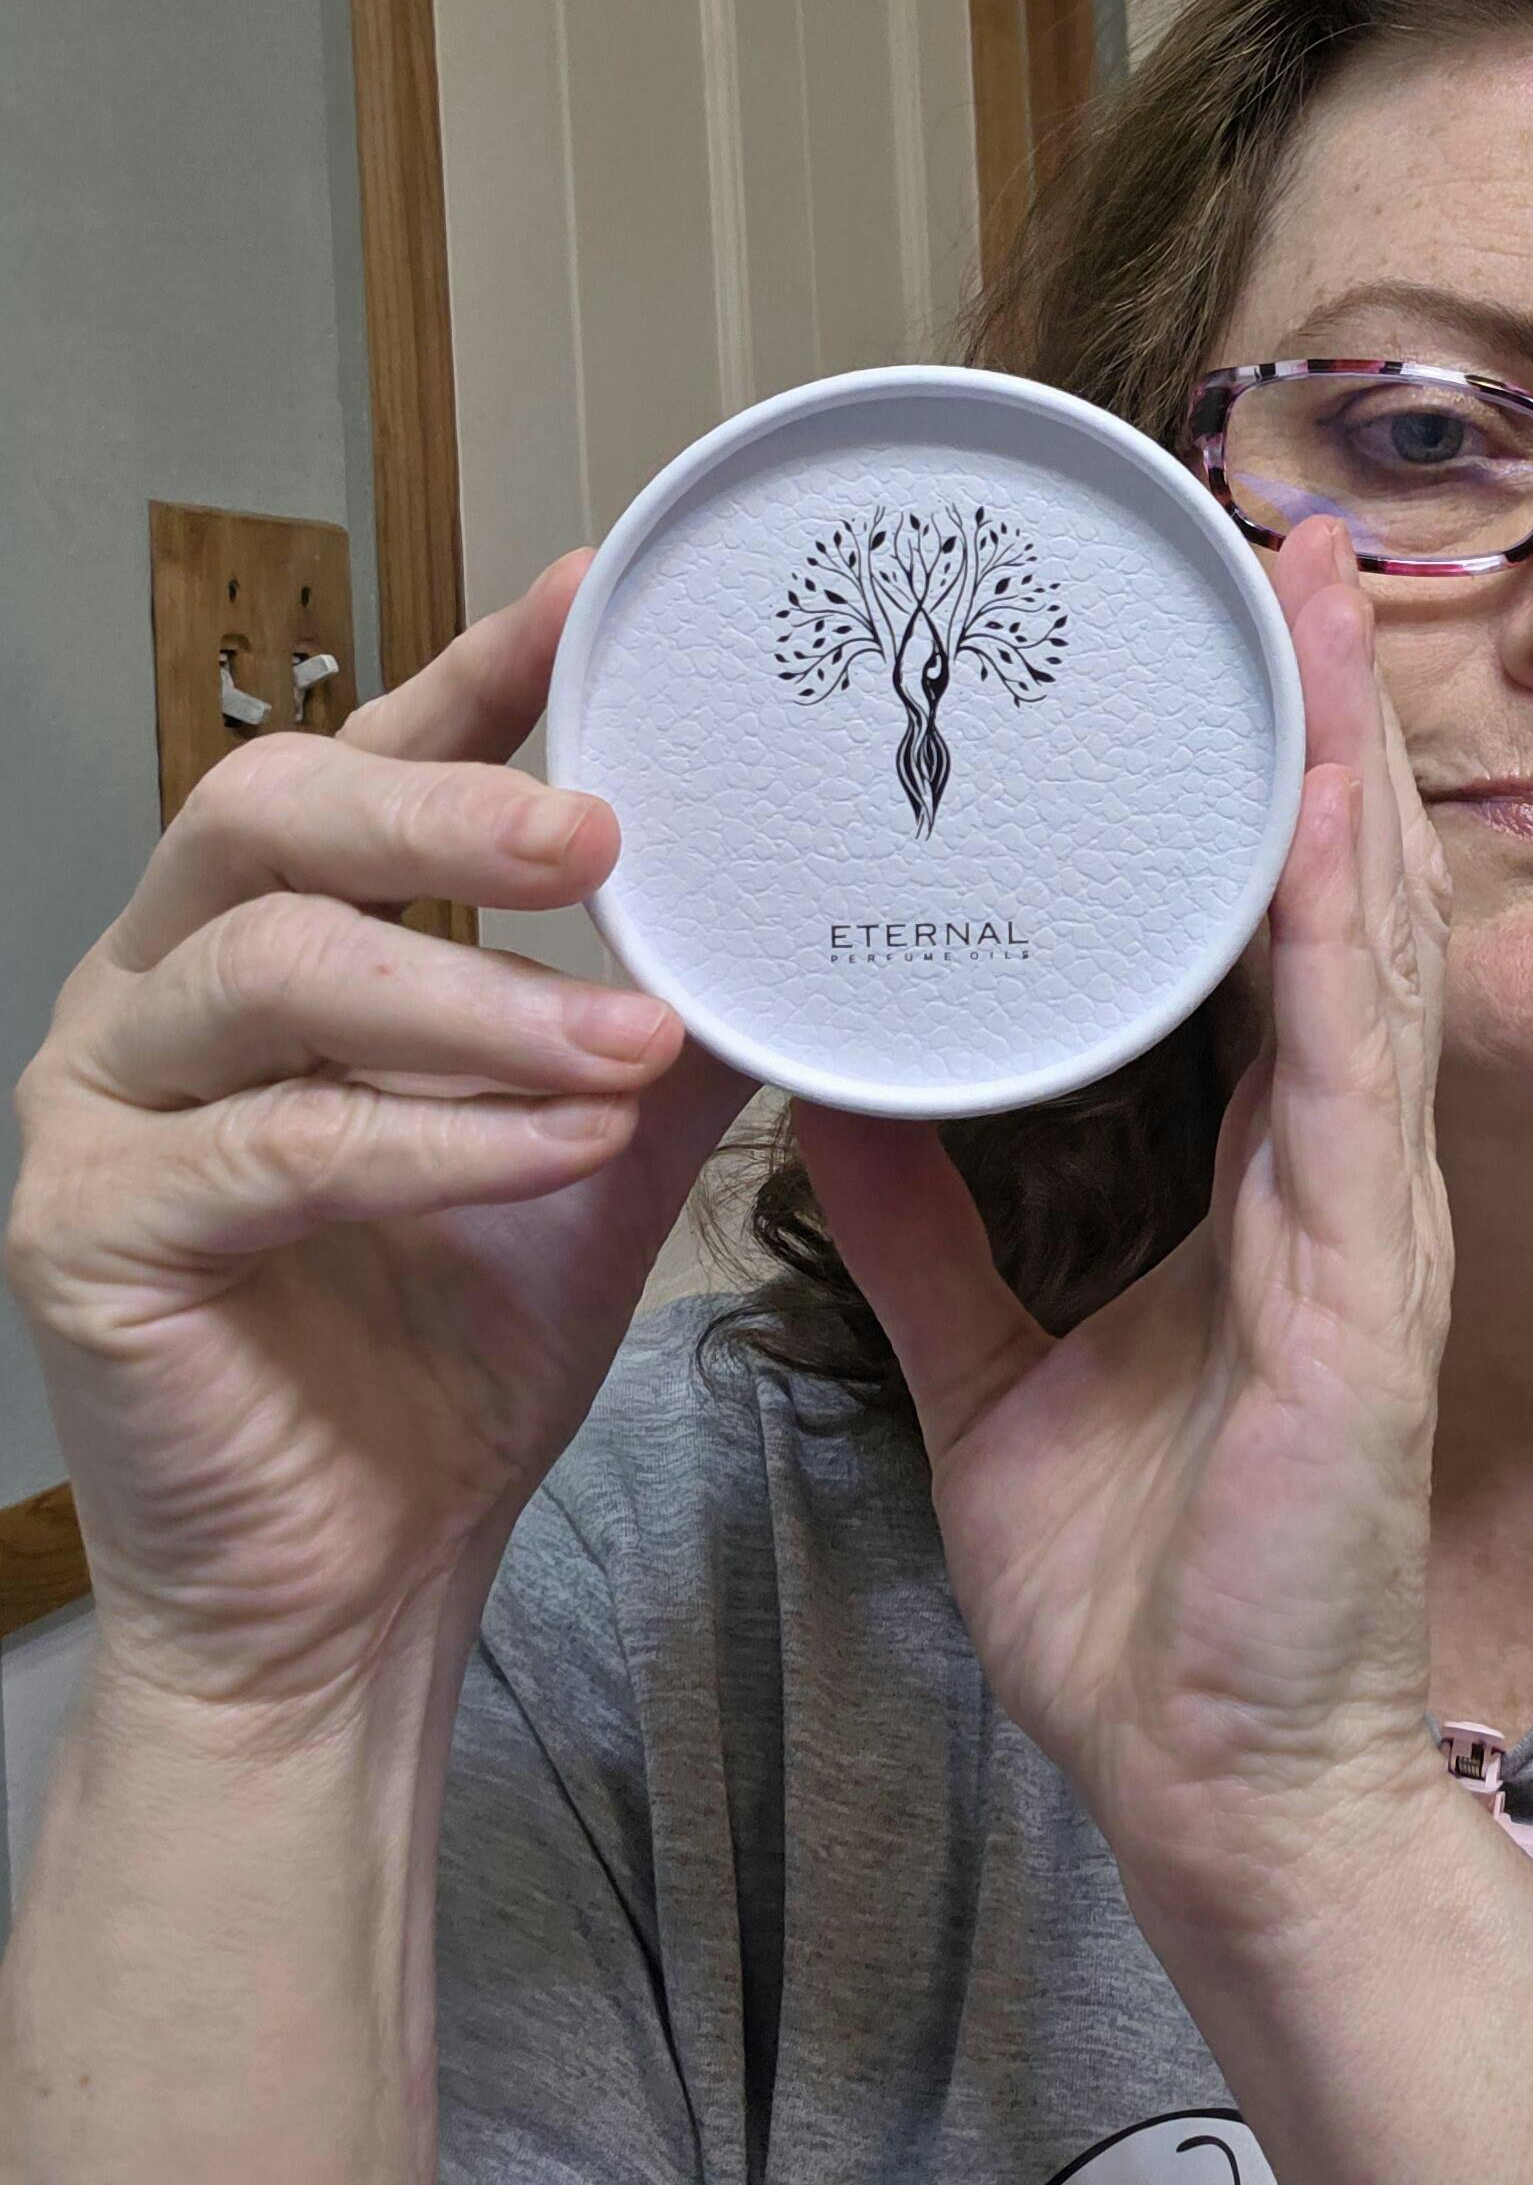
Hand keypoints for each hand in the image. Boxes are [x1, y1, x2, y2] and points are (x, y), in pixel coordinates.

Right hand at [5, 557, 744, 1722]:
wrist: (362, 1584)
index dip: (472, 678)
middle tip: (602, 832)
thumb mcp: (590, 1145)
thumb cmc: (453, 1354)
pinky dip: (435, 1141)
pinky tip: (561, 1150)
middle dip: (443, 814)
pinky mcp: (86, 1234)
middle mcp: (156, 992)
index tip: (591, 600)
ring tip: (629, 1038)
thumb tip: (795, 910)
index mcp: (268, 941)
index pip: (364, 763)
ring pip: (270, 973)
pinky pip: (273, 1147)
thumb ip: (658, 1016)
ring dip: (472, 1000)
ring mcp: (99, 1107)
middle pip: (265, 820)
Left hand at [797, 514, 1459, 1945]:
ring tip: (1307, 600)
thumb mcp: (993, 1372)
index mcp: (1262, 1179)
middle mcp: (1333, 1166)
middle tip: (1280, 544)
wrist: (1208, 1787)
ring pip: (1366, 941)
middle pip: (1339, 894)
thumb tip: (835, 1105)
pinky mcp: (1362, 1282)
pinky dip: (1330, 927)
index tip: (1216, 642)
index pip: (1270, 934)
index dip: (1262, 784)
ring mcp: (1364, 1214)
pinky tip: (1317, 805)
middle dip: (1318, 717)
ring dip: (1342, 763)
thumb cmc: (1143, 1600)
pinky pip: (1346, 1070)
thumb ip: (929, 1232)